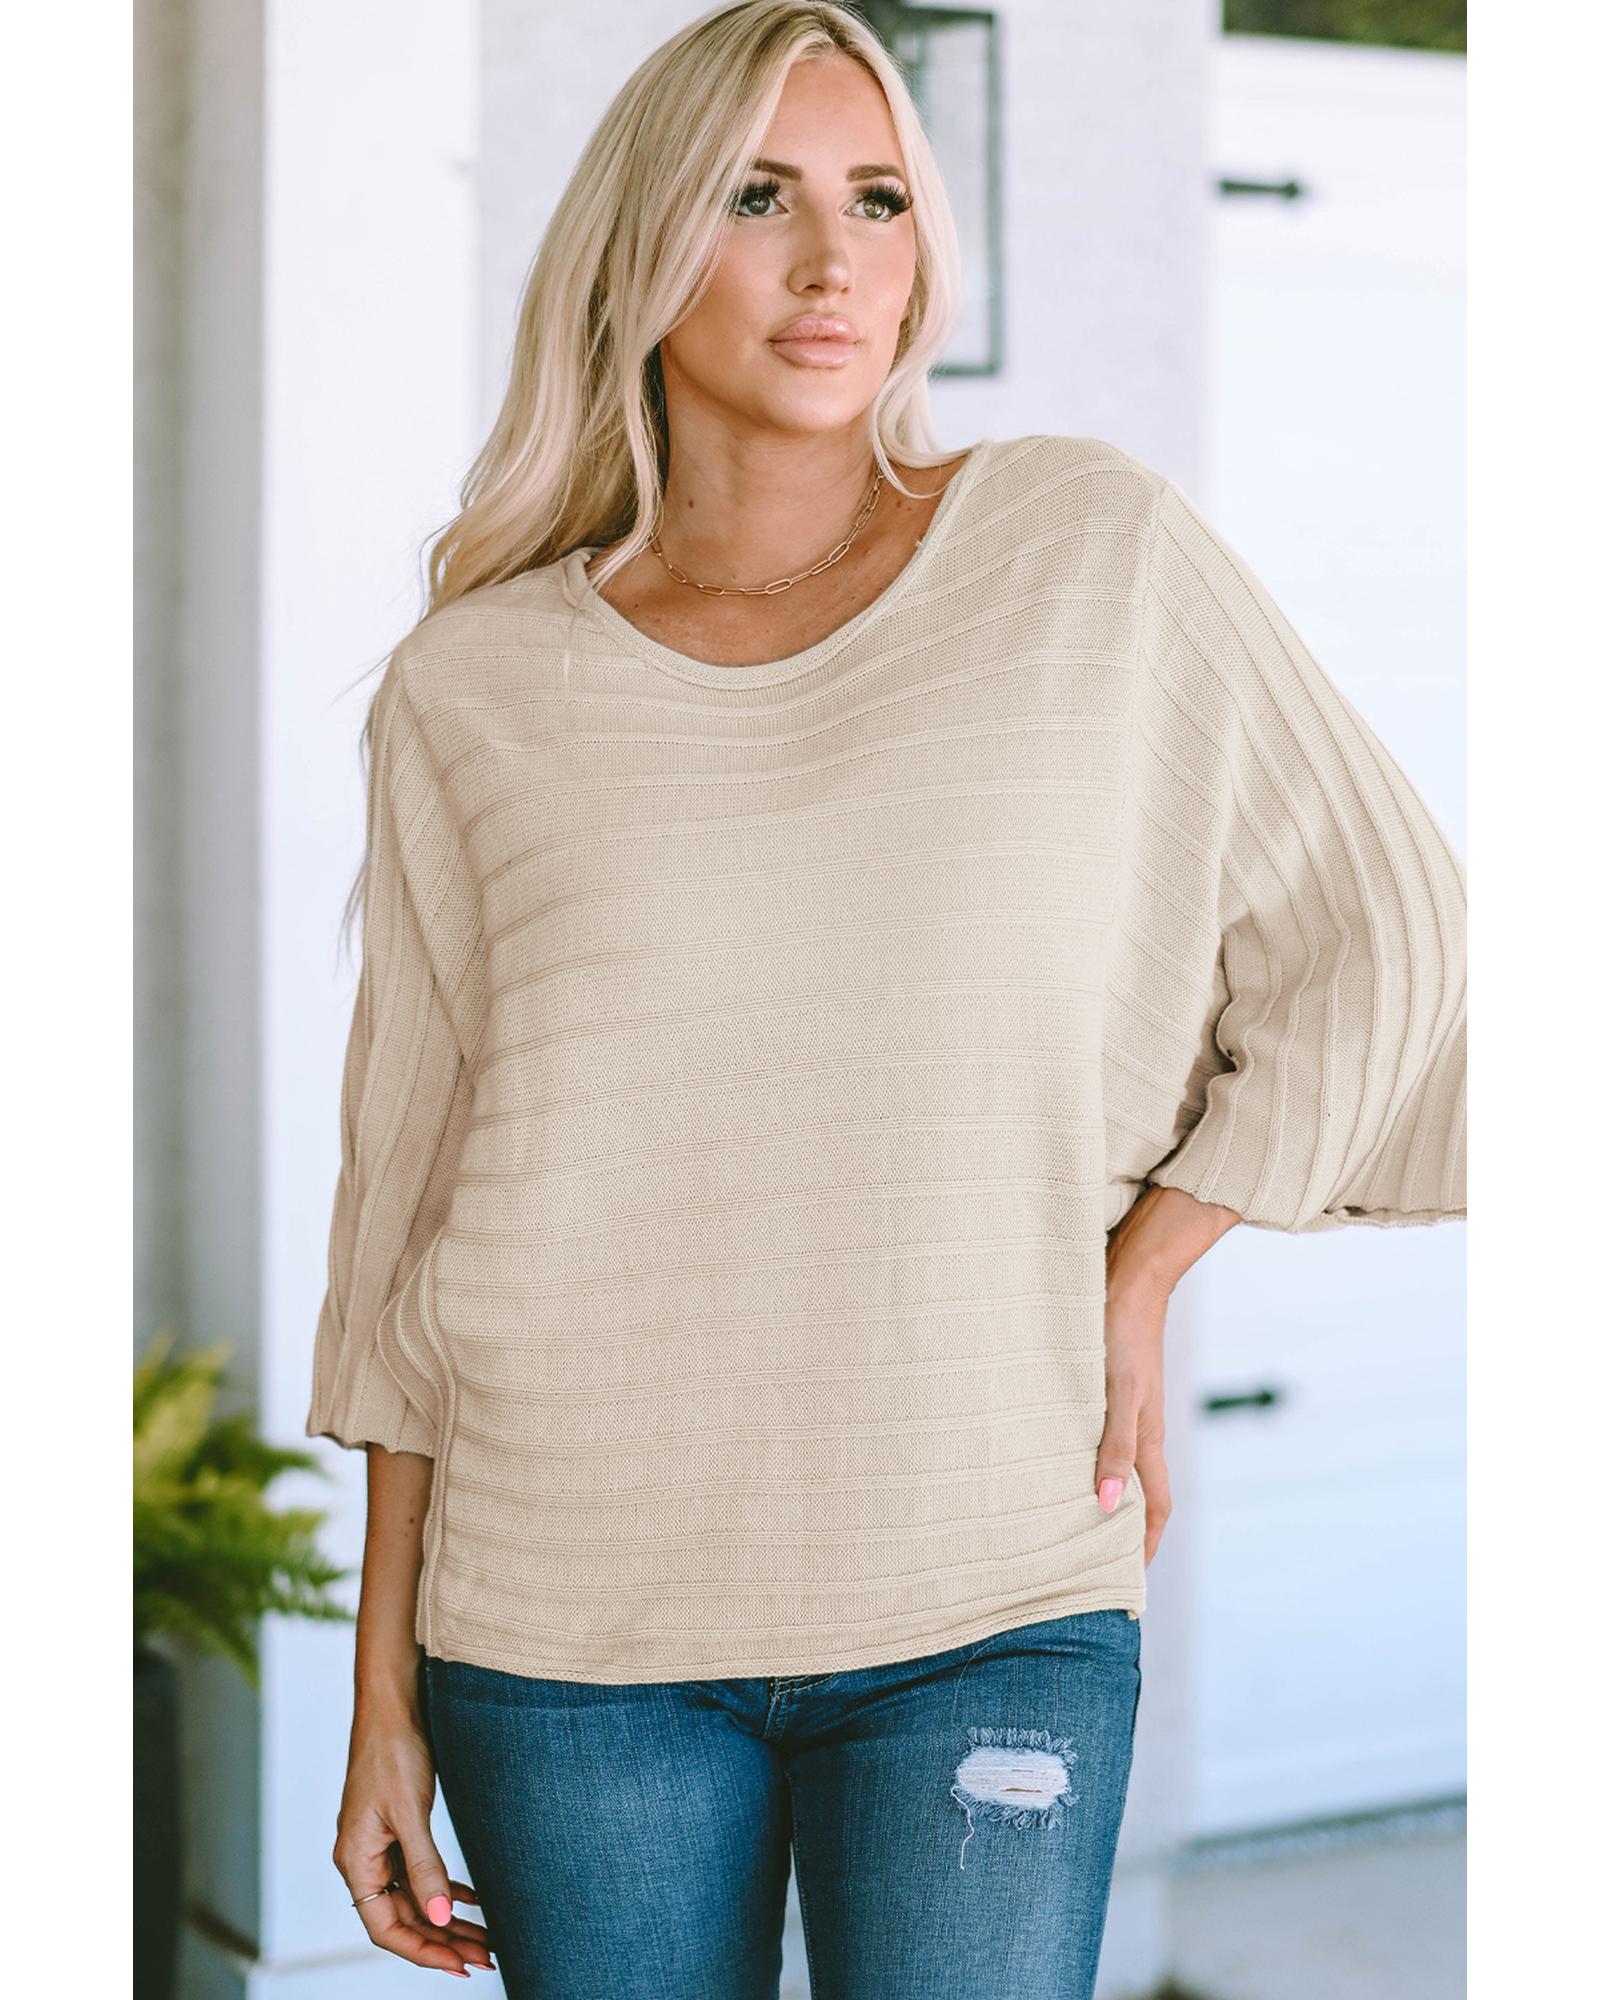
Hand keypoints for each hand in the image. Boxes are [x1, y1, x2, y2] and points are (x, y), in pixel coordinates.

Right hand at [333, 1706, 495, 1977]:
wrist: (393, 1703)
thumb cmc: (393, 1750)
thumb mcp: (410, 1811)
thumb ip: (424, 1865)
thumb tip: (437, 1918)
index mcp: (356, 1861)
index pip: (386, 1928)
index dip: (422, 1951)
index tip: (459, 1966)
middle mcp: (364, 1859)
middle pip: (403, 1918)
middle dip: (443, 1940)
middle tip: (485, 1957)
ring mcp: (381, 1844)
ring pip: (415, 1897)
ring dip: (447, 1918)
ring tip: (485, 1938)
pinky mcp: (398, 1828)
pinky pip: (419, 1872)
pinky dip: (444, 1888)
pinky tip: (471, 1899)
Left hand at [1094, 1270, 1172, 1567]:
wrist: (1131, 1278)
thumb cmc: (1123, 1334)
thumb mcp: (1118, 1395)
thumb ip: (1114, 1448)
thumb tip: (1105, 1507)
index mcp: (1148, 1438)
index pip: (1155, 1507)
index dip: (1147, 1544)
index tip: (1129, 1578)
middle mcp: (1141, 1427)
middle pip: (1138, 1491)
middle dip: (1122, 1527)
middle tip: (1091, 1558)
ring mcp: (1126, 1406)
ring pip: (1118, 1462)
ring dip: (1102, 1490)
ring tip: (1067, 1514)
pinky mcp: (1109, 1384)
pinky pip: (1101, 1432)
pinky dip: (1087, 1453)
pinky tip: (1056, 1451)